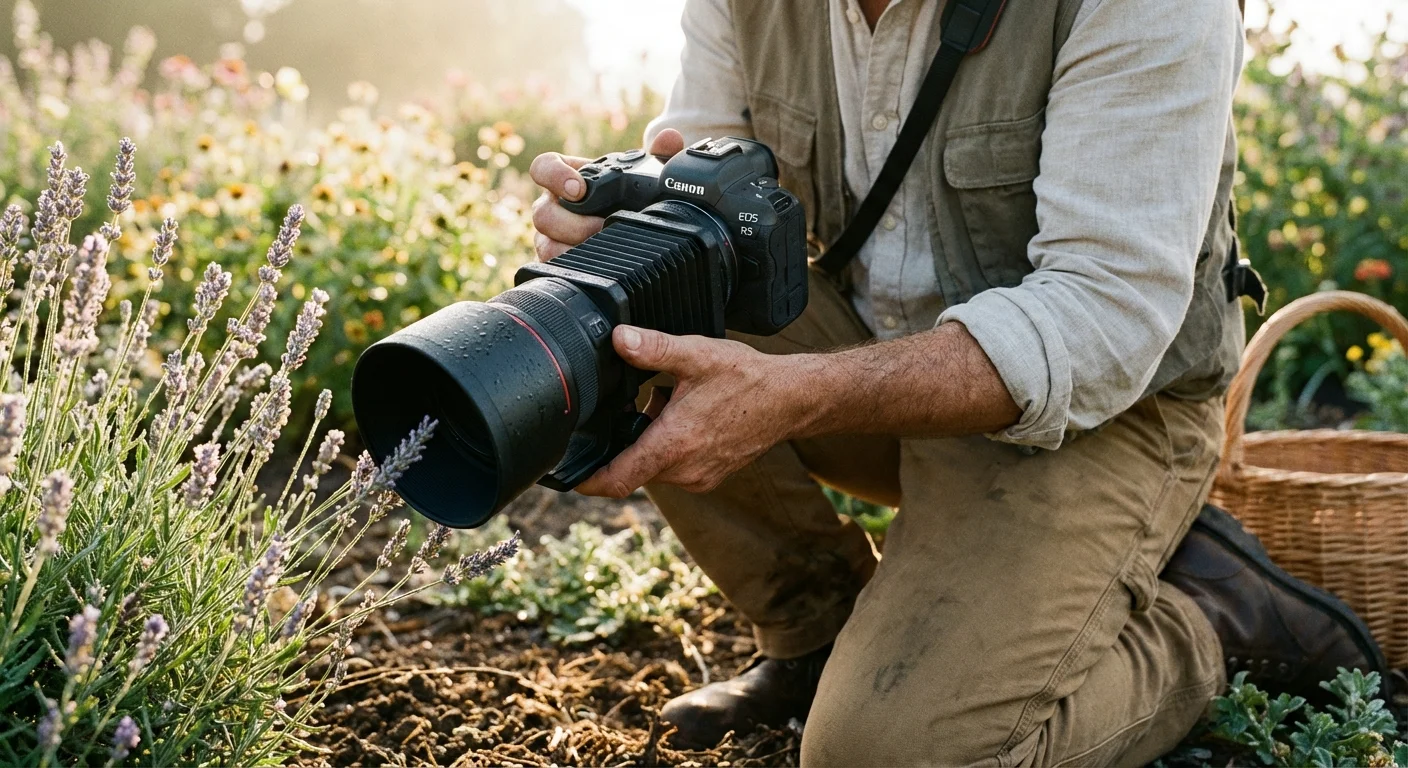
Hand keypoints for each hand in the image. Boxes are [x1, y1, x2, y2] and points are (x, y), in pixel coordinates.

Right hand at [528, 129, 685, 261]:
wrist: (630, 227)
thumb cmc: (629, 197)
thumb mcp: (643, 176)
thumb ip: (659, 156)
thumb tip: (670, 139)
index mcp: (567, 177)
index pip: (543, 167)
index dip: (554, 176)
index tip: (578, 189)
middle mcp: (554, 205)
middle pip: (542, 213)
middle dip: (571, 223)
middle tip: (600, 226)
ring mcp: (552, 235)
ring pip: (544, 242)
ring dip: (572, 247)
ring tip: (601, 247)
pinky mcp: (557, 260)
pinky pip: (552, 265)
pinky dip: (572, 268)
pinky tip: (594, 266)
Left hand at [574, 325, 811, 497]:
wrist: (790, 399)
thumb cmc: (747, 379)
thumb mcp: (695, 355)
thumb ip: (653, 348)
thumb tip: (617, 338)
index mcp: (673, 445)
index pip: (617, 479)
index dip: (586, 481)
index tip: (565, 475)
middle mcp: (683, 470)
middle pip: (632, 466)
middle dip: (624, 438)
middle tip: (633, 403)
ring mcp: (698, 477)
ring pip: (654, 465)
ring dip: (649, 439)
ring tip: (668, 402)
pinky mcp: (710, 476)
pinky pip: (674, 466)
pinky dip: (669, 444)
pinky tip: (685, 414)